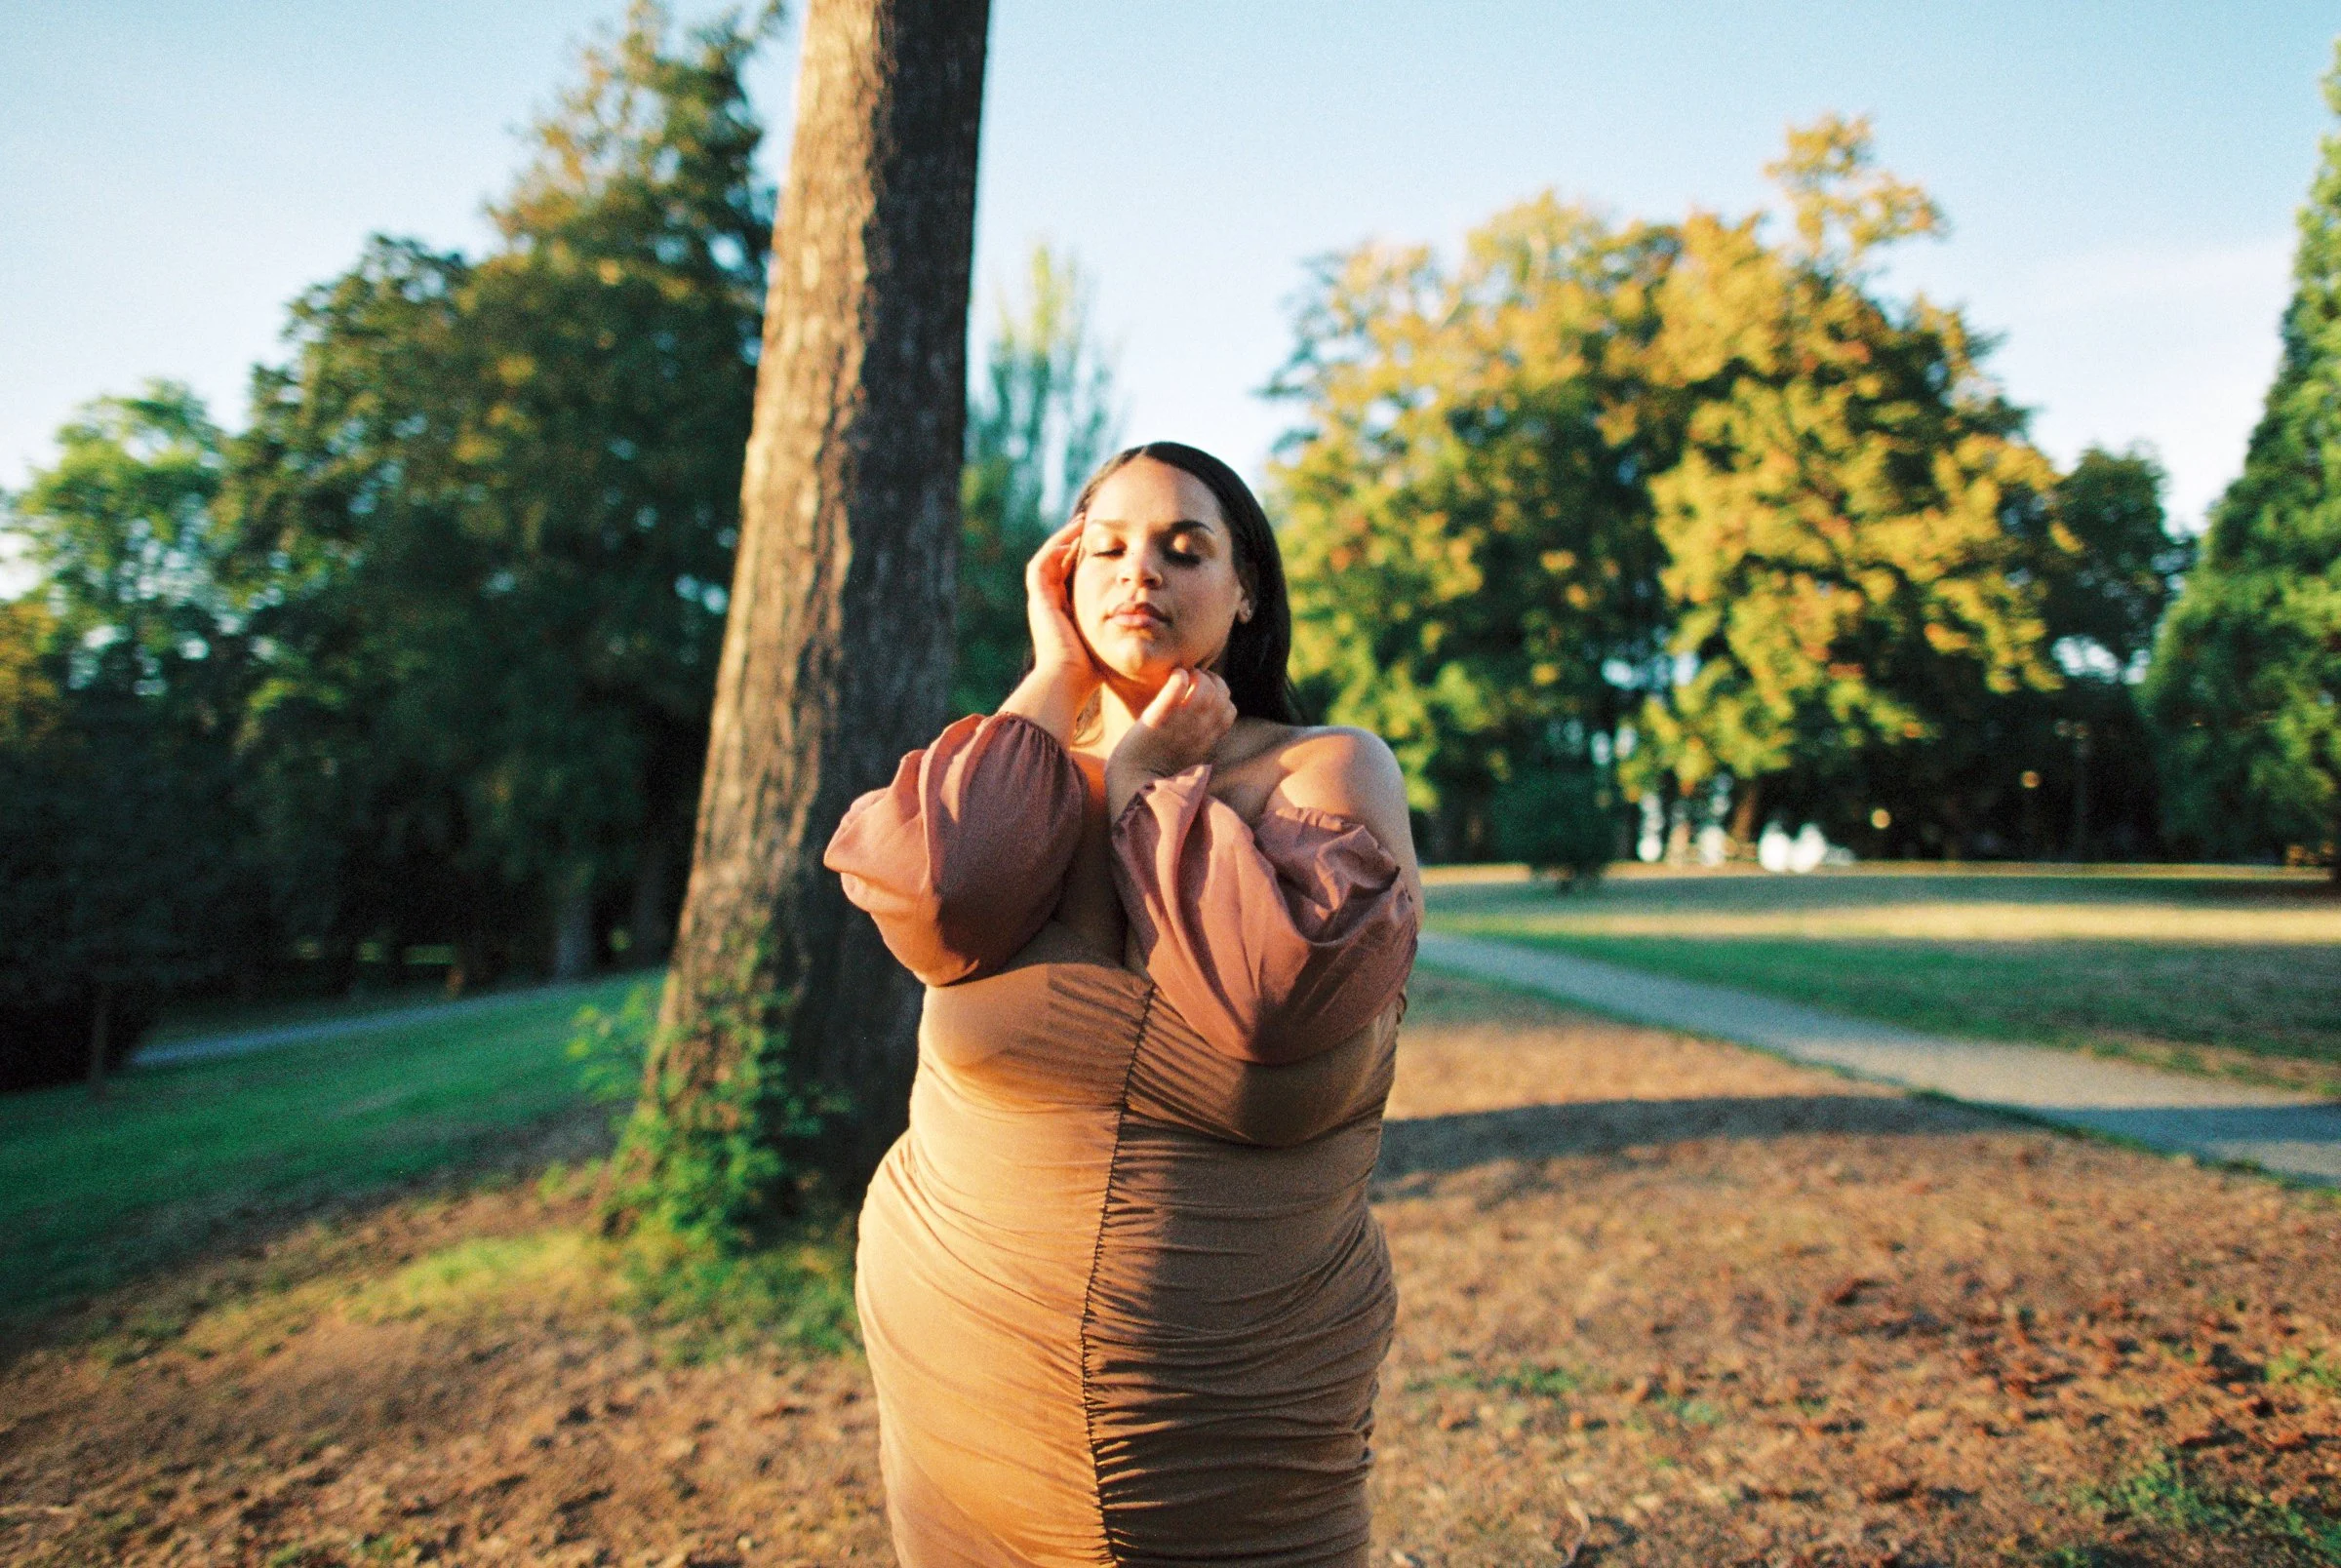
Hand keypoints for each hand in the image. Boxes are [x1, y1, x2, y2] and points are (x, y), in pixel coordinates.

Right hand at [1024, 516, 1098, 685]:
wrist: (1069, 680)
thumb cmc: (1091, 670)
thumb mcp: (1105, 640)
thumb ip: (1114, 626)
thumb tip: (1139, 619)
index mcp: (1062, 614)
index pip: (1067, 576)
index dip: (1078, 558)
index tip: (1097, 543)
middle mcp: (1049, 605)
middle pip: (1055, 564)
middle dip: (1069, 542)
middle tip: (1086, 524)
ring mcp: (1041, 602)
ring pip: (1046, 559)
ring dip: (1061, 539)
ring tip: (1079, 524)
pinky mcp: (1038, 600)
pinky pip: (1040, 565)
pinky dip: (1053, 550)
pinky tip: (1071, 540)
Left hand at [1106, 668, 1236, 816]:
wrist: (1130, 790)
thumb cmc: (1150, 774)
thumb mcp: (1181, 758)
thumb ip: (1190, 740)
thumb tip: (1189, 725)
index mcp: (1205, 742)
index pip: (1229, 710)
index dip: (1220, 694)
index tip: (1201, 690)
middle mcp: (1198, 733)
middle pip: (1221, 695)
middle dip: (1210, 679)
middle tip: (1191, 678)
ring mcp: (1180, 725)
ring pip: (1206, 689)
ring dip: (1196, 675)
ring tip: (1181, 675)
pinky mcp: (1158, 719)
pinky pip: (1177, 689)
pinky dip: (1179, 677)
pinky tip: (1173, 675)